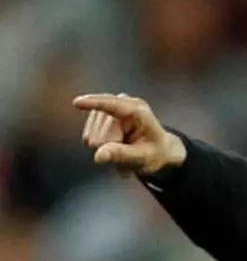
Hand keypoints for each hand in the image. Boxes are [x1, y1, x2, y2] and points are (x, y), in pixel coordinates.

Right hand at [72, 93, 186, 176]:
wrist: (156, 150)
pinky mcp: (99, 115)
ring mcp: (110, 108)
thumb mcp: (143, 157)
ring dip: (106, 148)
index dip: (93, 104)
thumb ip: (121, 155)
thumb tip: (99, 155)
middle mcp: (123, 103)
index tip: (76, 103)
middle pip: (99, 132)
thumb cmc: (154, 152)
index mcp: (138, 111)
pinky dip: (100, 145)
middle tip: (129, 153)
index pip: (112, 105)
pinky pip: (88, 136)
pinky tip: (114, 145)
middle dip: (111, 148)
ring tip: (124, 149)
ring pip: (91, 135)